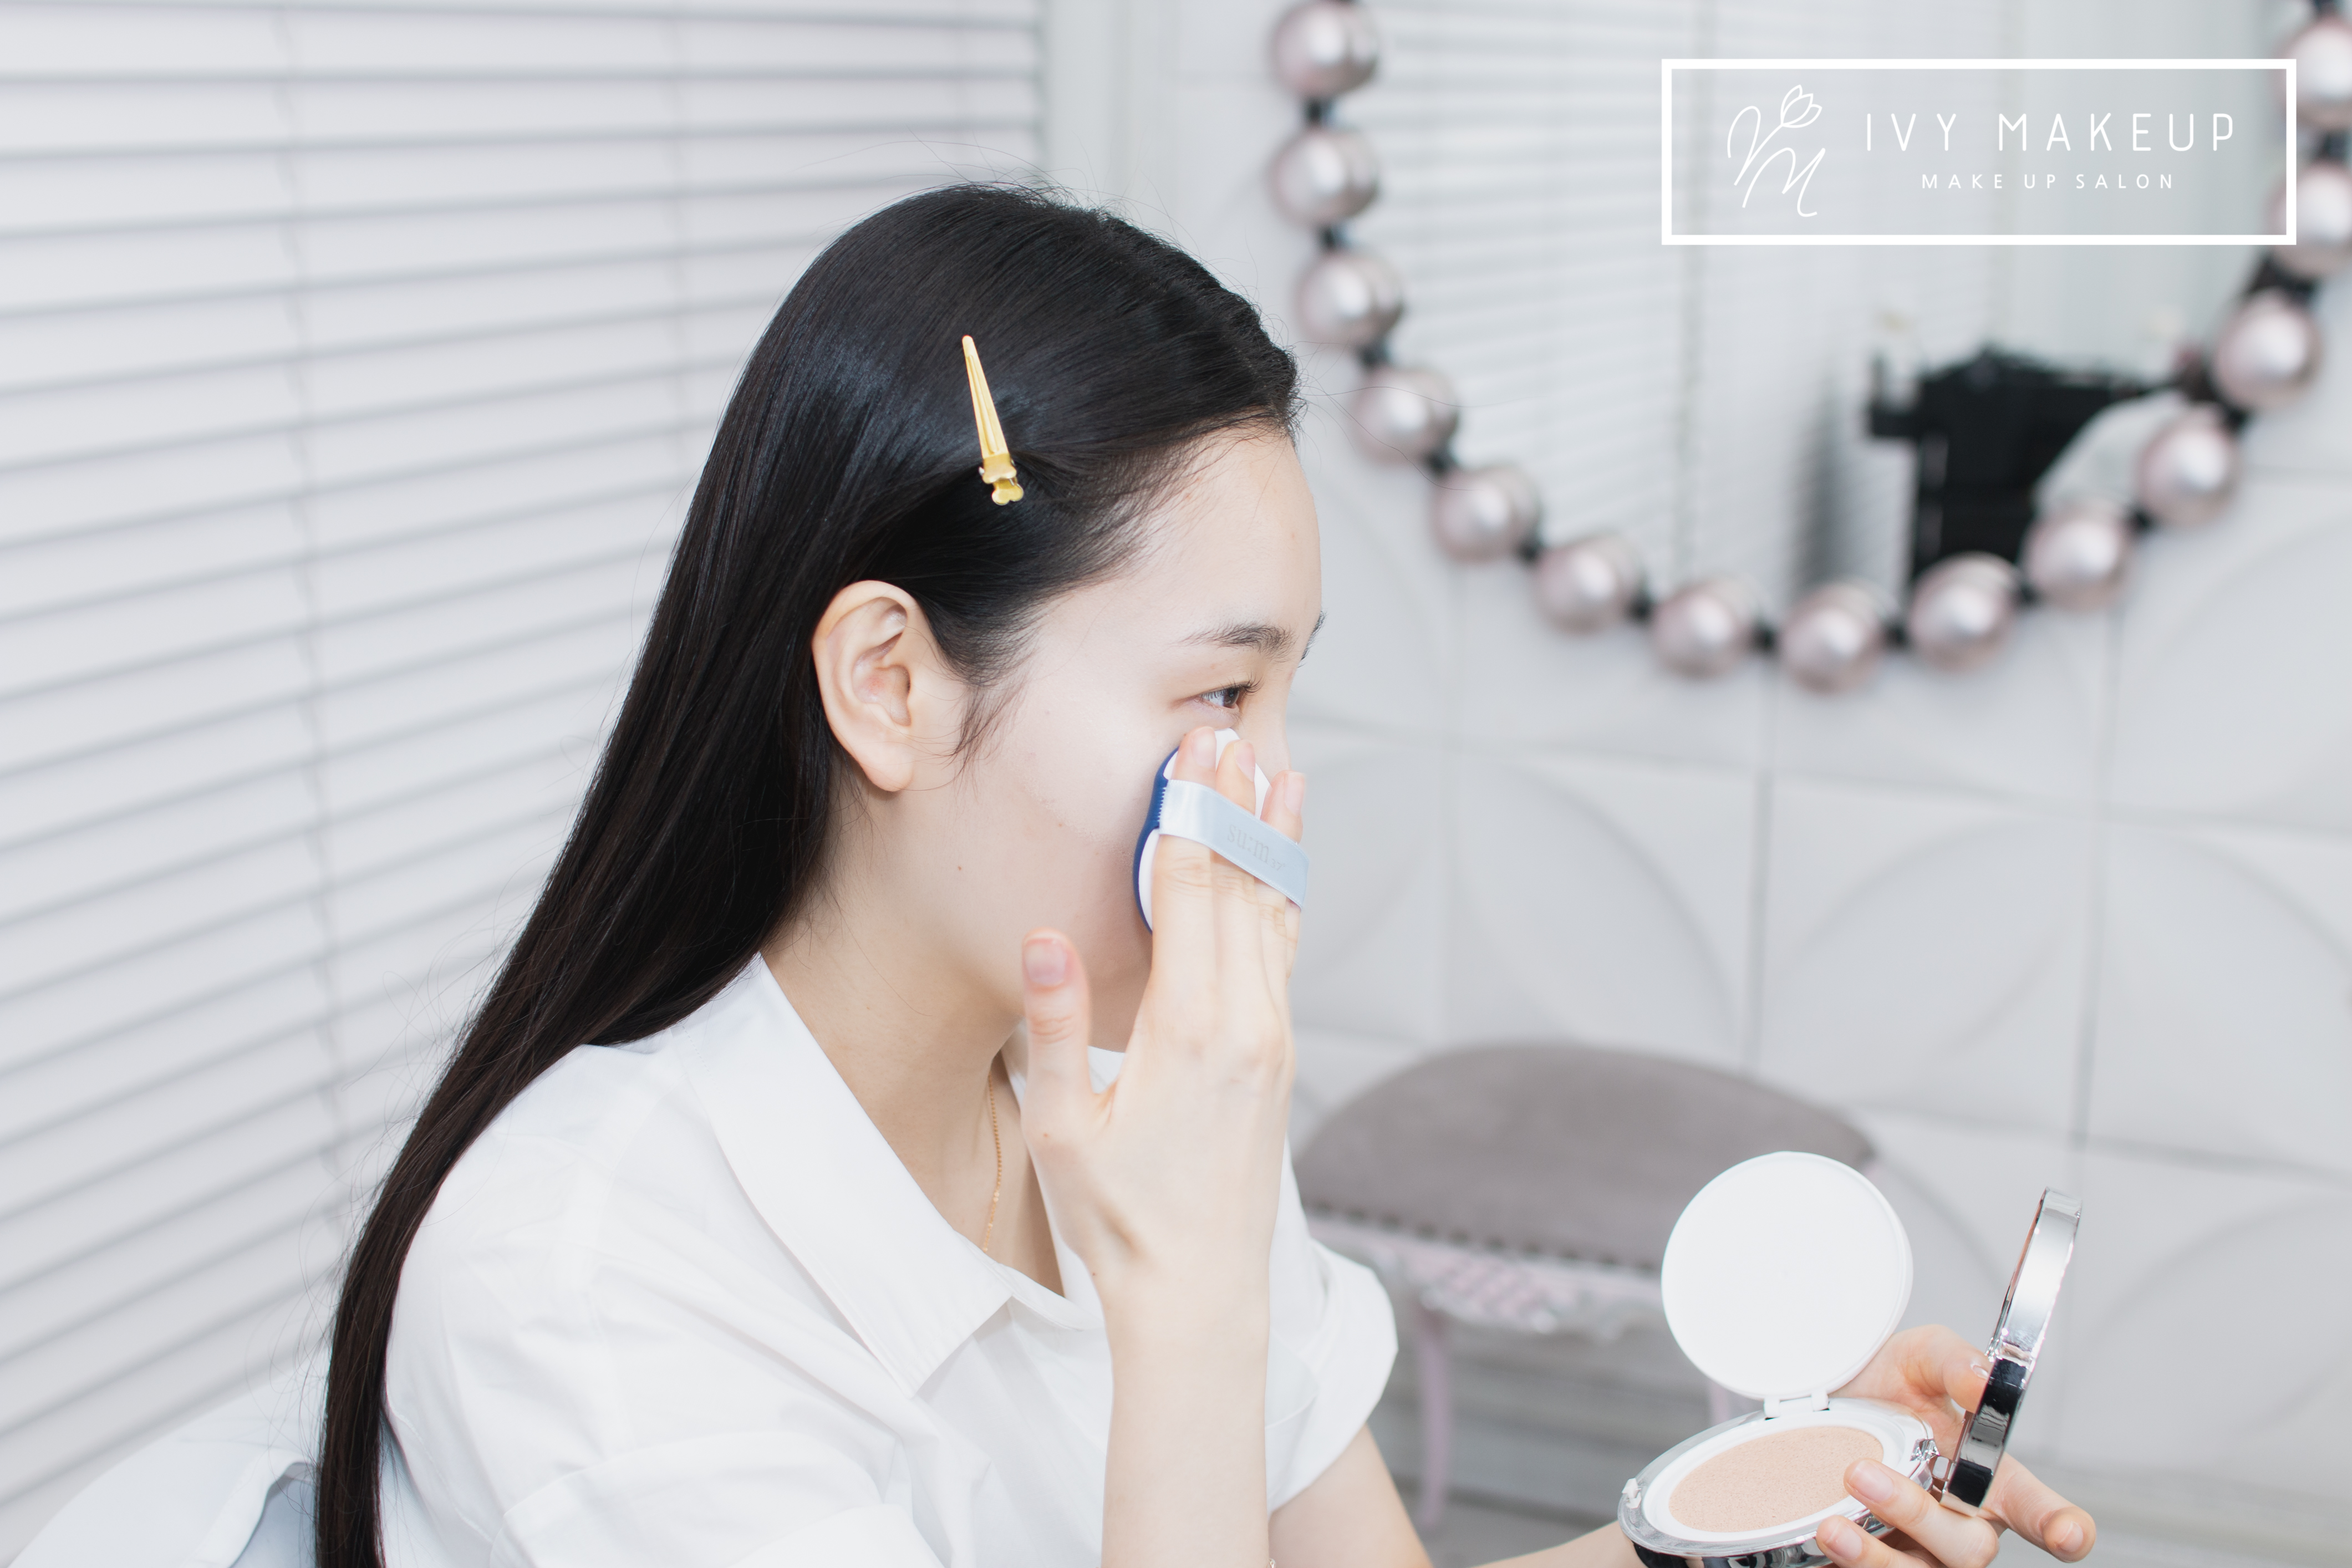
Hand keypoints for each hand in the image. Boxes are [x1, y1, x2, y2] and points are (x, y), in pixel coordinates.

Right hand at [1015, 726, 1305, 1325]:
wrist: (1201, 1294)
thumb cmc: (1119, 1217)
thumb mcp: (1064, 1128)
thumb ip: (1056, 1025)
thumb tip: (1043, 936)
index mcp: (1190, 1028)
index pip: (1191, 893)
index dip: (1189, 814)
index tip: (1194, 750)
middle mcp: (1247, 1022)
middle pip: (1243, 887)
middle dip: (1235, 806)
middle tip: (1233, 732)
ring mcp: (1275, 1038)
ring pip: (1276, 914)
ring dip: (1273, 842)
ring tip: (1279, 774)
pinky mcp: (1282, 1057)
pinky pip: (1286, 954)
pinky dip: (1284, 897)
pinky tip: (1284, 868)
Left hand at [1816, 1326, 2095, 1567]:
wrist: (1816, 1405)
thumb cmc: (1886, 1388)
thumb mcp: (1917, 1357)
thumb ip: (1954, 1361)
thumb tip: (1982, 1382)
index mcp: (1990, 1480)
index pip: (2039, 1510)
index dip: (2064, 1526)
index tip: (2067, 1534)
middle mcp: (1963, 1525)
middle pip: (1971, 1548)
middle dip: (1917, 1515)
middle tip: (1863, 1475)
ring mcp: (1923, 1553)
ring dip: (1878, 1556)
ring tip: (1835, 1524)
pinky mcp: (1880, 1562)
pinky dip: (1854, 1564)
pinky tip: (1826, 1536)